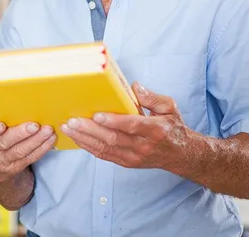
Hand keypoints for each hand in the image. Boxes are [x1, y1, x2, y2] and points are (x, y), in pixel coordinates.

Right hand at [0, 121, 55, 182]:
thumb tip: (16, 100)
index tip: (1, 125)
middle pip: (4, 142)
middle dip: (20, 133)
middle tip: (34, 125)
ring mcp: (1, 162)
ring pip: (20, 151)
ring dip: (36, 140)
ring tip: (47, 130)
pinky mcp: (15, 168)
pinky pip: (30, 158)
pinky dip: (42, 148)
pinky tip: (51, 139)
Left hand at [60, 82, 189, 169]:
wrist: (180, 155)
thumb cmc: (172, 127)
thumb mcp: (170, 107)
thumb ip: (152, 97)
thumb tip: (135, 86)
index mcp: (155, 130)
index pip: (132, 126)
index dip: (114, 121)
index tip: (97, 114)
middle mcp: (143, 145)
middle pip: (113, 139)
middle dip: (90, 129)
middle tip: (72, 121)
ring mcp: (134, 157)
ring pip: (105, 149)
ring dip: (84, 139)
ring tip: (68, 128)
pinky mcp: (127, 163)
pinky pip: (104, 155)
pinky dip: (89, 147)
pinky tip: (77, 138)